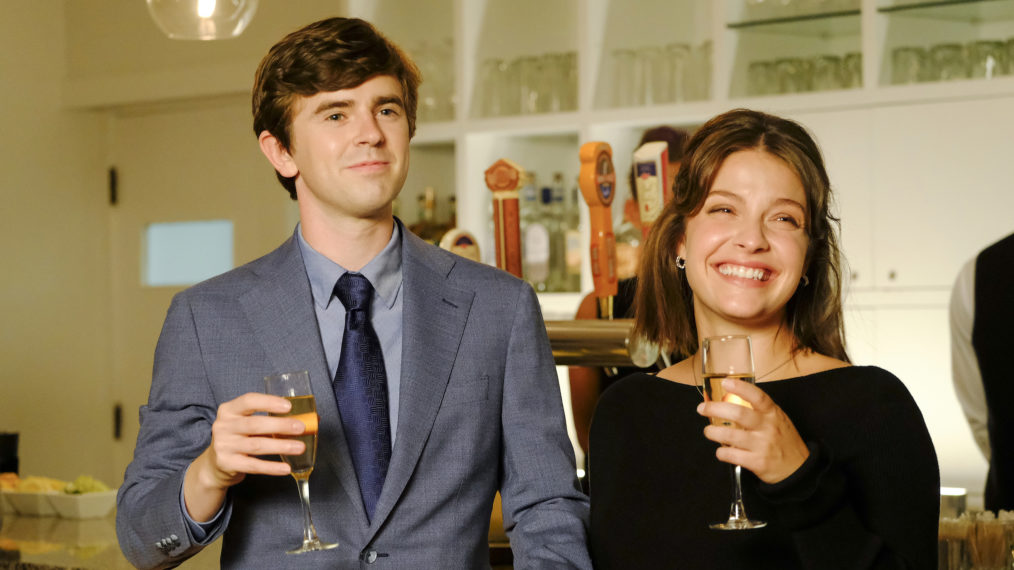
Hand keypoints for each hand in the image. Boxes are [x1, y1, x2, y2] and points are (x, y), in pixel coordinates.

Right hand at [183, 393, 306, 520]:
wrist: (215, 464)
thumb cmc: (239, 437)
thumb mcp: (247, 424)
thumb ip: (272, 420)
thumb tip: (310, 420)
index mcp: (229, 410)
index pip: (248, 401)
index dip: (269, 402)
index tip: (288, 406)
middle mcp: (223, 426)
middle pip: (255, 424)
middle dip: (280, 425)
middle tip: (301, 427)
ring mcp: (223, 446)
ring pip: (256, 445)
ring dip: (281, 446)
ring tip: (299, 447)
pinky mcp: (227, 464)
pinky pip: (253, 465)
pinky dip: (271, 467)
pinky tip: (286, 467)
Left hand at [697, 378, 809, 483]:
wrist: (799, 469)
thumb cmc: (783, 440)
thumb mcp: (777, 420)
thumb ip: (758, 411)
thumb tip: (730, 400)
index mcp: (773, 413)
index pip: (757, 396)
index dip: (741, 388)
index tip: (725, 382)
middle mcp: (768, 427)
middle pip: (738, 413)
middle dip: (715, 409)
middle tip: (702, 409)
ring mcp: (762, 445)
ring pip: (730, 436)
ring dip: (713, 432)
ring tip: (708, 432)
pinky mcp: (757, 462)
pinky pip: (732, 455)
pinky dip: (721, 453)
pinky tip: (721, 451)